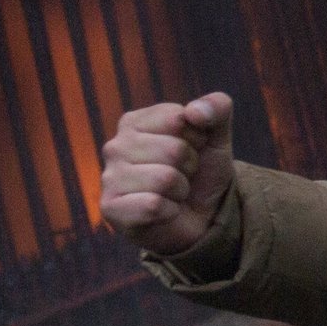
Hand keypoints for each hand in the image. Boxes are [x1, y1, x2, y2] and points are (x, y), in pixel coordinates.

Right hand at [99, 93, 235, 256]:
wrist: (200, 217)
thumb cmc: (201, 172)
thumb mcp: (217, 136)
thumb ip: (217, 108)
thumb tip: (194, 111)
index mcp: (135, 122)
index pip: (179, 118)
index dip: (197, 137)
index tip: (192, 149)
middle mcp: (115, 146)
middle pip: (174, 150)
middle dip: (190, 166)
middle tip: (182, 175)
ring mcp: (109, 178)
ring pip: (165, 179)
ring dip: (180, 189)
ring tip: (173, 192)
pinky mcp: (110, 209)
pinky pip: (153, 205)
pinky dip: (170, 210)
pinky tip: (163, 211)